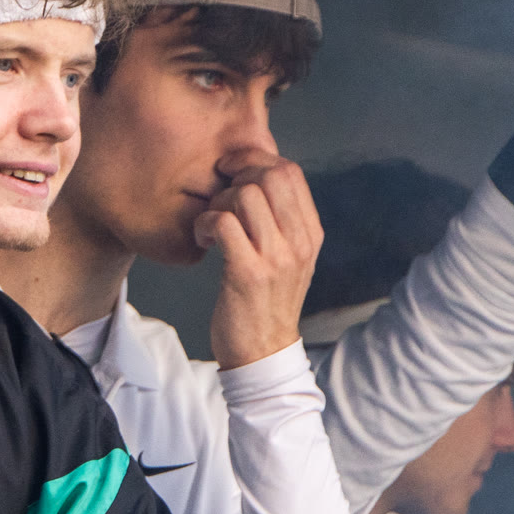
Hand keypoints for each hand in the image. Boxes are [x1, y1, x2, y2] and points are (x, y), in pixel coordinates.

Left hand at [193, 155, 321, 369]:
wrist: (263, 352)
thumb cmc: (265, 301)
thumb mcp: (288, 258)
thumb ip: (280, 220)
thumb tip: (255, 178)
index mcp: (310, 233)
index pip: (290, 172)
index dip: (255, 161)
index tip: (231, 174)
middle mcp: (299, 242)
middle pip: (270, 175)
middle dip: (235, 177)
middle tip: (218, 199)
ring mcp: (276, 258)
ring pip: (245, 195)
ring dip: (217, 203)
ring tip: (211, 225)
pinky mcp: (247, 273)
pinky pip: (223, 223)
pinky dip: (205, 224)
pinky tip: (203, 240)